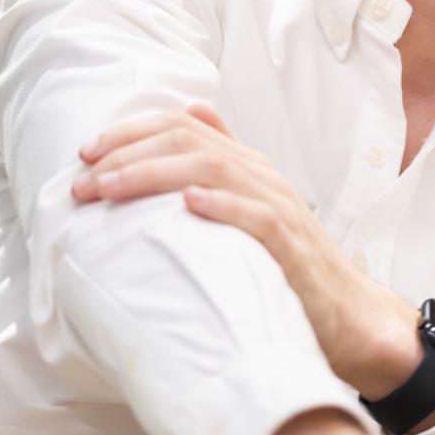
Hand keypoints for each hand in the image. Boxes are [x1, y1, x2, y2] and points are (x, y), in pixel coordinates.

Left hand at [72, 105, 421, 397]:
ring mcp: (279, 207)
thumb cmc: (290, 272)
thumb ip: (222, 167)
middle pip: (188, 139)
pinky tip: (187, 203)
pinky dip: (221, 204)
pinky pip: (257, 215)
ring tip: (110, 187)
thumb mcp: (251, 212)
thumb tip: (190, 115)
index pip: (183, 124)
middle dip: (128, 152)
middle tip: (83, 178)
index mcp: (246, 166)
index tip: (85, 154)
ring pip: (213, 167)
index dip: (131, 131)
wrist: (351, 319)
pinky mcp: (293, 246)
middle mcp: (261, 177)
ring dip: (153, 173)